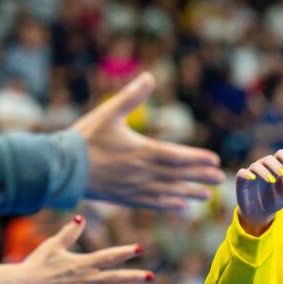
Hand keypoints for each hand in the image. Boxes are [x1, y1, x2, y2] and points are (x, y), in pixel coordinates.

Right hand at [20, 216, 151, 283]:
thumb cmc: (38, 263)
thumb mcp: (53, 244)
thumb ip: (70, 232)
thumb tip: (81, 217)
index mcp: (83, 263)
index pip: (108, 256)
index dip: (125, 252)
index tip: (140, 249)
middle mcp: (86, 279)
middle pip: (115, 278)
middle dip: (134, 277)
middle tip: (150, 276)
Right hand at [74, 72, 224, 209]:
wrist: (62, 168)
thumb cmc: (85, 138)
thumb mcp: (108, 113)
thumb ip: (131, 97)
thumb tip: (149, 76)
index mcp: (141, 150)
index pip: (176, 156)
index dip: (196, 159)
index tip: (214, 160)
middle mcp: (142, 172)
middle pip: (177, 175)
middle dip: (200, 177)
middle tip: (220, 179)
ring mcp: (134, 187)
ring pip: (168, 191)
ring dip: (189, 193)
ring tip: (207, 196)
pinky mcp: (125, 198)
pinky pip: (152, 203)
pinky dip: (169, 205)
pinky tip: (182, 207)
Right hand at [236, 149, 282, 235]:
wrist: (262, 214)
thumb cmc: (277, 200)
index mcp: (277, 167)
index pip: (280, 154)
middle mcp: (264, 167)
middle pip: (269, 159)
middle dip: (276, 165)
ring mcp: (252, 173)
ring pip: (257, 165)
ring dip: (264, 171)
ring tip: (271, 180)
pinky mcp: (242, 180)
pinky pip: (242, 173)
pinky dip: (247, 174)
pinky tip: (252, 178)